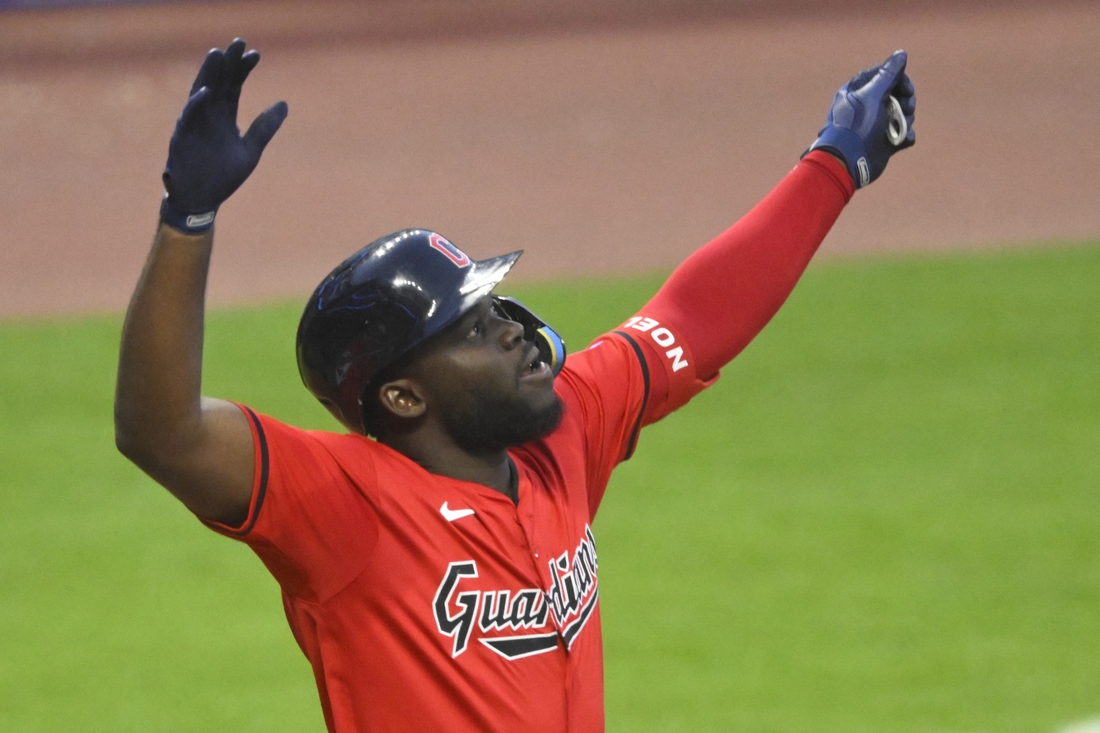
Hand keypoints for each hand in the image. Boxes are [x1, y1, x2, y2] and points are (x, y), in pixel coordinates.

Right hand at [160, 38, 287, 232]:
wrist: (202, 199)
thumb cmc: (223, 175)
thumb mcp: (251, 150)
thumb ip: (264, 127)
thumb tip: (284, 104)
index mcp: (225, 116)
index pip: (234, 86)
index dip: (243, 69)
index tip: (256, 54)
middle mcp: (209, 115)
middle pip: (218, 83)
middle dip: (227, 63)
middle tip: (238, 41)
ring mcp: (194, 125)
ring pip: (201, 93)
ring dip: (208, 74)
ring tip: (217, 54)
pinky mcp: (183, 138)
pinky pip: (188, 119)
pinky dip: (196, 105)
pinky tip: (206, 91)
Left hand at [805, 50, 915, 188]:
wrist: (849, 161)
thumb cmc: (857, 125)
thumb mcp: (872, 95)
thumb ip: (888, 74)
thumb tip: (901, 54)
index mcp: (857, 92)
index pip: (883, 76)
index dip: (898, 79)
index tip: (906, 88)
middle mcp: (866, 107)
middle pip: (896, 94)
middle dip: (905, 100)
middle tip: (908, 107)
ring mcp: (876, 124)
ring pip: (901, 114)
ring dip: (906, 119)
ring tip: (902, 126)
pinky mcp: (884, 141)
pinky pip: (902, 133)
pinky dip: (906, 135)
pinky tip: (903, 139)